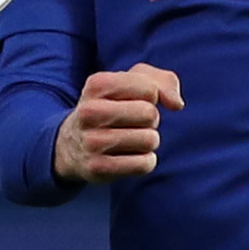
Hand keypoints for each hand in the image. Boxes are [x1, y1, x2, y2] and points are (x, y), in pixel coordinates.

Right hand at [54, 63, 182, 184]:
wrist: (71, 146)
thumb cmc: (112, 108)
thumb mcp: (131, 83)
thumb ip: (162, 81)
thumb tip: (177, 104)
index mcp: (97, 85)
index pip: (149, 89)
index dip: (152, 97)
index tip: (135, 101)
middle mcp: (89, 112)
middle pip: (150, 114)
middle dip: (151, 119)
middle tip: (134, 123)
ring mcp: (91, 142)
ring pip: (150, 140)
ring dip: (149, 141)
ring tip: (132, 140)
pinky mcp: (98, 168)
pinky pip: (144, 164)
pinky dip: (145, 161)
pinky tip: (130, 157)